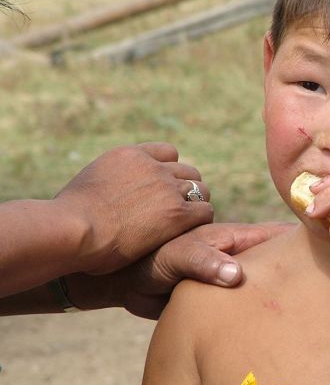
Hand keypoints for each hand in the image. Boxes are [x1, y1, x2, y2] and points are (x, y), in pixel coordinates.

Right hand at [53, 143, 213, 274]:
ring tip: (188, 222)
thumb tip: (104, 194)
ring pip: (200, 190)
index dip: (170, 170)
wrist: (74, 228)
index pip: (168, 153)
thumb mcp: (88, 185)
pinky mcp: (178, 213)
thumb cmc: (69, 217)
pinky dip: (201, 220)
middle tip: (180, 209)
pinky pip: (205, 211)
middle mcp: (153, 167)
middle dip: (186, 189)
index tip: (167, 188)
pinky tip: (191, 232)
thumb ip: (107, 182)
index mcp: (130, 155)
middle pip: (188, 171)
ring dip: (197, 205)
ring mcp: (167, 188)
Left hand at [91, 222, 292, 318]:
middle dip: (302, 270)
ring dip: (286, 294)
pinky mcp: (225, 299)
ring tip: (318, 312)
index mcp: (233, 239)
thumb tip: (237, 275)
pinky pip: (251, 304)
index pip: (276, 236)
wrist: (126, 284)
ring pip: (268, 284)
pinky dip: (266, 312)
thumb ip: (204, 261)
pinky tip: (281, 330)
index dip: (302, 239)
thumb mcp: (176, 257)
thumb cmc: (150, 262)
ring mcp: (233, 277)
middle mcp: (239, 256)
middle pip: (278, 261)